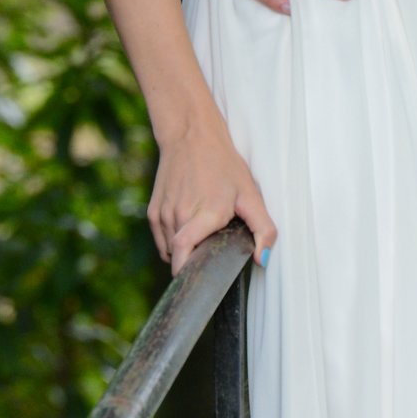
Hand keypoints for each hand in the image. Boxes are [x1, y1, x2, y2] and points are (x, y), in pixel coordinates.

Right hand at [149, 110, 275, 276]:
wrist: (191, 136)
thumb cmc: (223, 165)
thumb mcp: (250, 194)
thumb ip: (263, 228)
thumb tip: (264, 260)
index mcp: (203, 214)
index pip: (183, 254)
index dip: (190, 273)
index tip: (202, 281)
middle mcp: (178, 216)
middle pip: (182, 257)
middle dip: (197, 261)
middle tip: (214, 250)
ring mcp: (162, 215)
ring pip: (171, 251)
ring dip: (186, 251)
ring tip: (203, 233)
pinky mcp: (152, 212)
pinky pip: (162, 240)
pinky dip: (175, 242)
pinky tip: (190, 226)